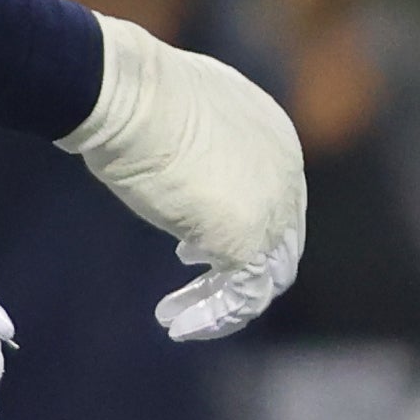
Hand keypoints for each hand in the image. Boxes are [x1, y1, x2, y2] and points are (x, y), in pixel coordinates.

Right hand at [63, 16, 307, 339]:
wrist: (132, 96)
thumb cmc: (140, 97)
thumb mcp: (184, 117)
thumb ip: (198, 148)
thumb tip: (177, 165)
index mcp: (276, 138)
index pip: (274, 199)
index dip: (239, 227)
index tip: (190, 249)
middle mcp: (286, 173)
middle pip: (279, 242)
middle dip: (235, 268)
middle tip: (193, 284)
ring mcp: (273, 207)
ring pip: (264, 277)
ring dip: (220, 302)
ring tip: (174, 317)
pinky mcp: (248, 239)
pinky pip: (242, 295)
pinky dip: (213, 316)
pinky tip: (174, 322)